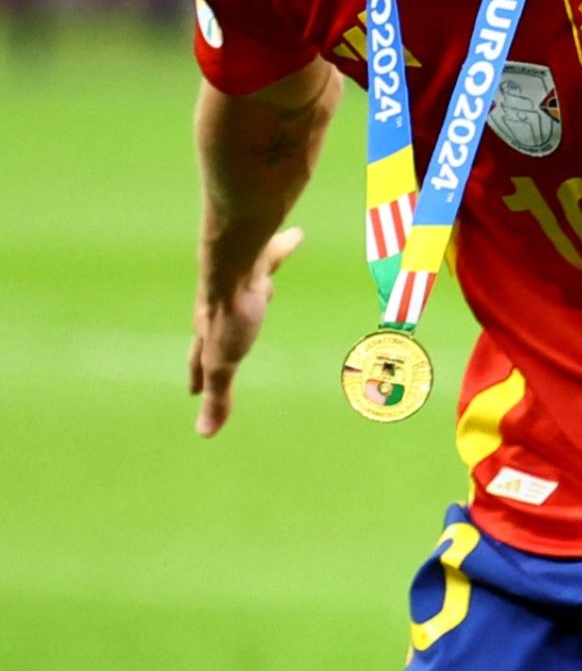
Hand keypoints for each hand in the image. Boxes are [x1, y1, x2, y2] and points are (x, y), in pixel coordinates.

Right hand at [190, 226, 300, 435]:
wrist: (234, 261)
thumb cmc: (230, 314)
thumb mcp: (224, 363)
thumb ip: (218, 395)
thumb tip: (205, 434)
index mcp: (210, 334)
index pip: (201, 362)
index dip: (198, 378)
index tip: (193, 390)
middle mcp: (221, 306)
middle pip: (220, 325)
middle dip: (220, 335)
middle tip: (226, 344)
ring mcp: (238, 281)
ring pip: (249, 289)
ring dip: (255, 292)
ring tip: (264, 292)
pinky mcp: (258, 257)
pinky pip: (273, 252)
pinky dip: (283, 246)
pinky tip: (298, 236)